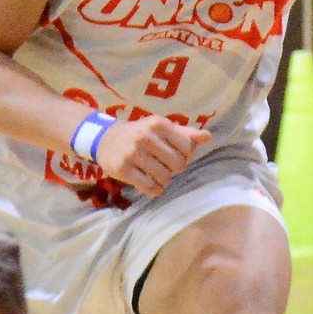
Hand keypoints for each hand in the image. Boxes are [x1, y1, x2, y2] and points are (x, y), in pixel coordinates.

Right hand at [95, 116, 209, 196]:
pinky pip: (150, 187)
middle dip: (175, 169)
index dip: (186, 155)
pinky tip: (149, 183)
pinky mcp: (122, 169)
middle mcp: (145, 136)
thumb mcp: (160, 128)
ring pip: (165, 178)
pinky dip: (154, 189)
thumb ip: (185, 133)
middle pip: (178, 164)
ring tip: (156, 174)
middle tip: (165, 166)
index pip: (187, 147)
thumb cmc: (139, 133)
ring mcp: (132, 153)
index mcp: (158, 123)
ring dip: (164, 180)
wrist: (104, 138)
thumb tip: (208, 137)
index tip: (176, 154)